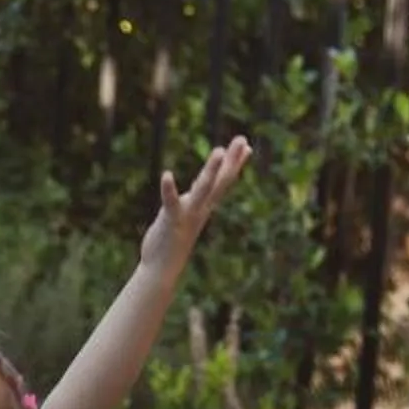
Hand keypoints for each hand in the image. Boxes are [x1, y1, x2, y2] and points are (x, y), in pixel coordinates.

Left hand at [140, 135, 251, 272]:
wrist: (162, 269)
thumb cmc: (174, 240)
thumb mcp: (189, 216)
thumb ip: (196, 202)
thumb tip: (204, 189)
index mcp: (204, 207)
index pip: (223, 182)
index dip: (235, 164)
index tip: (246, 146)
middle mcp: (200, 209)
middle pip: (220, 182)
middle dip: (231, 160)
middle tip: (241, 139)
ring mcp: (187, 214)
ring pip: (203, 189)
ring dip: (212, 170)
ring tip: (219, 150)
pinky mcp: (170, 220)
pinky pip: (171, 202)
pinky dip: (169, 189)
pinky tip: (167, 174)